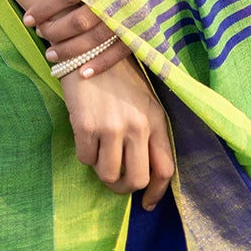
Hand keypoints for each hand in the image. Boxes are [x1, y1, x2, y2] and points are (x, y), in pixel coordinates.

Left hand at [23, 0, 132, 78]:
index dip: (43, 9)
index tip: (27, 19)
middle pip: (77, 21)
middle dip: (54, 32)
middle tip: (41, 36)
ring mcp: (129, 15)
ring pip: (94, 40)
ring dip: (70, 51)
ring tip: (52, 55)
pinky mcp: (142, 30)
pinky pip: (118, 52)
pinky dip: (100, 64)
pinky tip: (83, 72)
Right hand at [60, 56, 174, 209]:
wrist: (87, 48)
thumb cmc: (117, 75)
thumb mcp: (143, 100)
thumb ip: (148, 132)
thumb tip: (147, 172)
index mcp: (156, 119)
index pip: (165, 169)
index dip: (156, 193)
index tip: (146, 203)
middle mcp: (137, 126)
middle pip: (136, 180)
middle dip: (124, 187)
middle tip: (116, 180)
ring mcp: (112, 127)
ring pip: (108, 175)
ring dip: (102, 170)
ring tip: (100, 153)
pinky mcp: (87, 126)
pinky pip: (86, 159)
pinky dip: (85, 154)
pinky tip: (86, 135)